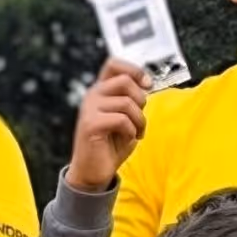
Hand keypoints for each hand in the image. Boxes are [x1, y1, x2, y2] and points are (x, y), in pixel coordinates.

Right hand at [63, 60, 148, 191]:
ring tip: (136, 133)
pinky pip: (121, 119)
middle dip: (140, 99)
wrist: (93, 172)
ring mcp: (89, 109)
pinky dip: (131, 131)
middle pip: (125, 80)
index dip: (134, 70)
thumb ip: (131, 99)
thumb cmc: (110, 146)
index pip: (113, 64)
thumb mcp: (125, 118)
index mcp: (101, 91)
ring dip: (139, 120)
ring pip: (126, 102)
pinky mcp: (90, 125)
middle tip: (139, 117)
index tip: (147, 85)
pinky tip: (128, 139)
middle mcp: (92, 95)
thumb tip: (146, 83)